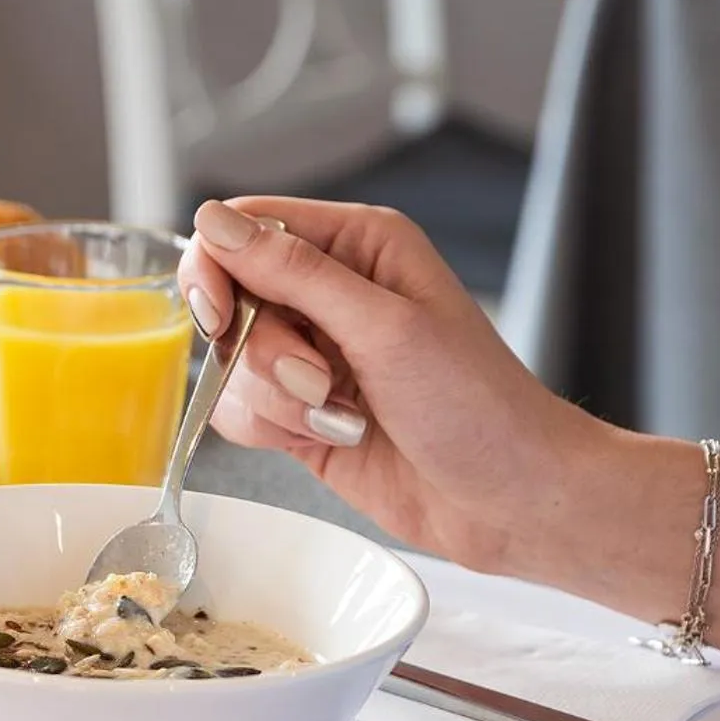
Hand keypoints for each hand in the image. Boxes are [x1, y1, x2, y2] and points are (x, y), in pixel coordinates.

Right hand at [178, 197, 605, 574]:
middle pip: (229, 300)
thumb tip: (212, 222)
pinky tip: (333, 436)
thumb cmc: (476, 404)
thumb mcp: (384, 326)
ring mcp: (310, 354)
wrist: (506, 497)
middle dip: (260, 352)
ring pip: (230, 363)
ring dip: (275, 400)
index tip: (220, 317)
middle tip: (317, 379)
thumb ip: (293, 273)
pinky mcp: (298, 410)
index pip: (245, 228)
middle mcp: (329, 292)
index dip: (217, 268)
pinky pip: (239, 410)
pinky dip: (273, 429)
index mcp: (358, 245)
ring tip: (343, 414)